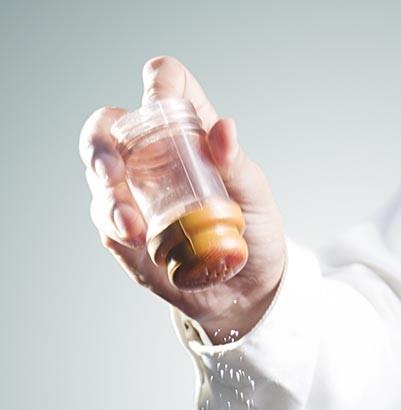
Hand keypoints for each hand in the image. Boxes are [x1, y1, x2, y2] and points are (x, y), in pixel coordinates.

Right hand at [79, 56, 285, 342]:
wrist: (249, 288)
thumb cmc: (254, 230)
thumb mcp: (255, 196)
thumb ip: (236, 163)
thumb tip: (224, 130)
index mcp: (186, 132)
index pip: (164, 85)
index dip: (159, 84)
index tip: (159, 102)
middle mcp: (150, 157)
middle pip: (106, 129)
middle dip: (99, 146)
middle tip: (112, 173)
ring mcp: (133, 195)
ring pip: (99, 183)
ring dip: (109, 201)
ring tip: (133, 229)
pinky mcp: (126, 236)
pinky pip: (107, 226)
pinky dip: (117, 231)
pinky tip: (137, 242)